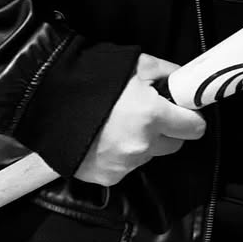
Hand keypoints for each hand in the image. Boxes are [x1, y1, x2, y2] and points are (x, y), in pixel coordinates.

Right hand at [75, 52, 205, 185]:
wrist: (47, 100)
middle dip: (167, 130)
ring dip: (143, 143)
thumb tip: (184, 81)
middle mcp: (142, 145)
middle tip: (148, 114)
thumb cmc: (94, 78)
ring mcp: (124, 164)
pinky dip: (122, 155)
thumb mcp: (138, 64)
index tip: (184, 112)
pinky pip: (127, 167)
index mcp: (153, 116)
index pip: (195, 128)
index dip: (191, 118)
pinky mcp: (107, 177)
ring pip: (149, 155)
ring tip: (119, 123)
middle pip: (174, 144)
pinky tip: (105, 138)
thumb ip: (168, 73)